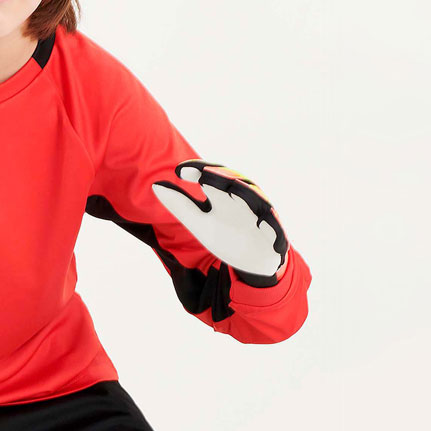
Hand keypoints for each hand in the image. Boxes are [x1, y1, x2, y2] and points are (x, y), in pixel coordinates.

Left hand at [151, 160, 289, 280]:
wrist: (253, 261)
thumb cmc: (226, 235)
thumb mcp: (199, 222)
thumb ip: (180, 204)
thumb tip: (155, 185)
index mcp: (225, 193)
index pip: (212, 174)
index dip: (198, 169)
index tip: (178, 171)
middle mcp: (245, 199)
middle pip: (235, 182)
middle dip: (220, 177)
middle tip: (203, 174)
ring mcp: (262, 215)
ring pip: (256, 200)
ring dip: (246, 193)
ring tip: (232, 187)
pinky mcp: (276, 234)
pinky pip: (275, 229)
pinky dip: (271, 226)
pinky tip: (262, 225)